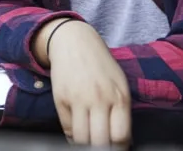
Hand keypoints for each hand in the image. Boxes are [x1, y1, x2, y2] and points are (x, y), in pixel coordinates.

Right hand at [48, 20, 131, 146]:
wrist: (74, 42)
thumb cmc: (100, 64)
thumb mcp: (119, 84)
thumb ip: (121, 110)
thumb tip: (122, 140)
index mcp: (119, 97)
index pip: (121, 136)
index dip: (119, 148)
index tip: (116, 147)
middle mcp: (99, 99)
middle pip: (101, 141)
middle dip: (102, 149)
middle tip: (101, 146)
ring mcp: (78, 98)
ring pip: (82, 138)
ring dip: (86, 145)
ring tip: (89, 143)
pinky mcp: (61, 97)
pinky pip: (66, 127)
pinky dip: (72, 136)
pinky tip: (77, 135)